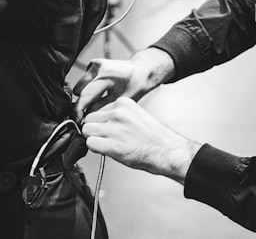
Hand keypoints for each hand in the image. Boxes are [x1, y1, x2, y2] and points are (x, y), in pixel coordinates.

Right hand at [72, 48, 174, 120]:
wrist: (140, 70)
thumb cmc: (134, 86)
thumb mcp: (120, 101)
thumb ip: (101, 109)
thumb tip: (86, 118)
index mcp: (107, 75)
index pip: (85, 95)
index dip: (78, 111)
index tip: (78, 121)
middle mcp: (98, 67)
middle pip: (79, 91)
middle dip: (82, 103)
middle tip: (89, 113)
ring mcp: (95, 63)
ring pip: (79, 86)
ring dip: (85, 95)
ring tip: (98, 100)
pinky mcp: (93, 63)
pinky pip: (84, 81)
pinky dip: (89, 88)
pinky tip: (100, 91)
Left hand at [81, 97, 201, 183]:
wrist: (168, 151)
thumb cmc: (155, 138)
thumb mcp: (136, 116)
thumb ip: (118, 116)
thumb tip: (102, 123)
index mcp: (124, 104)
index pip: (98, 109)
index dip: (100, 122)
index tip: (107, 129)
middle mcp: (117, 113)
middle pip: (89, 118)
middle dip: (93, 129)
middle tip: (104, 138)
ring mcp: (114, 128)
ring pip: (86, 130)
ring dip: (93, 138)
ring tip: (106, 144)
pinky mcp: (112, 144)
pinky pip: (90, 143)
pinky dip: (95, 148)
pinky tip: (107, 150)